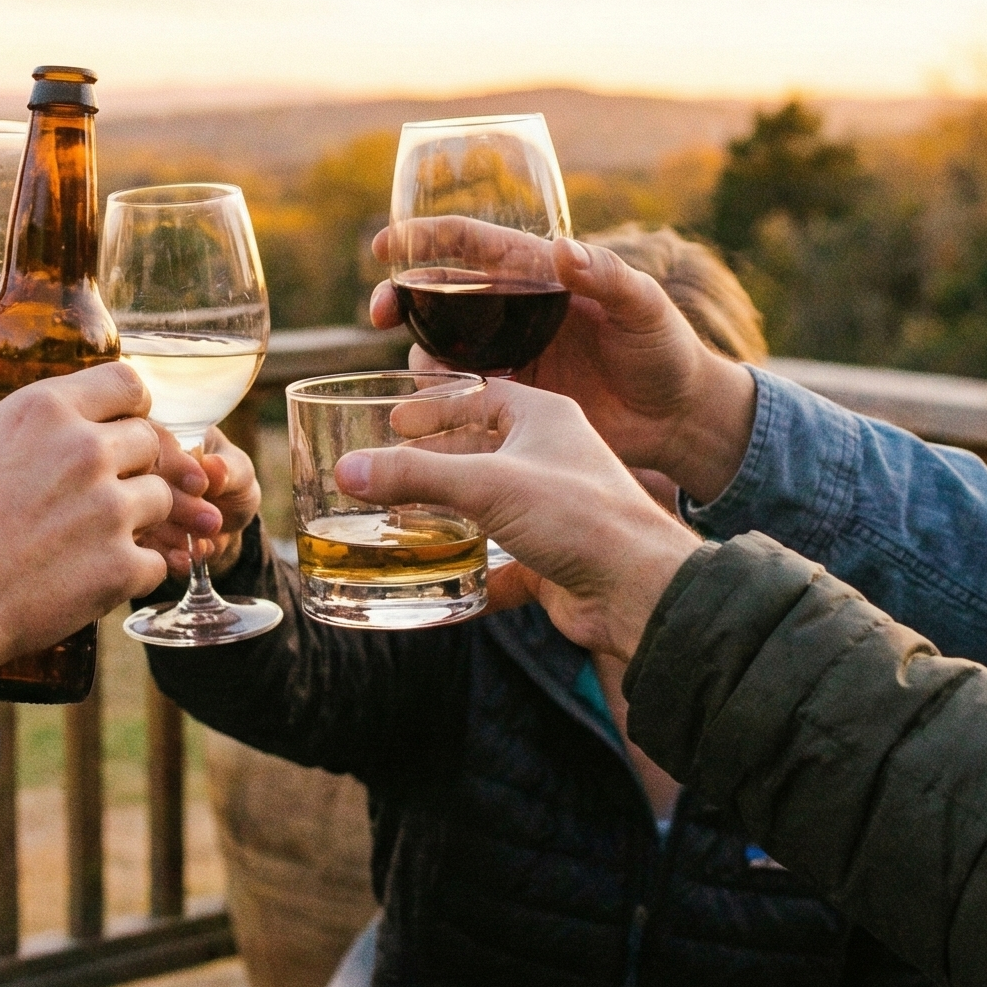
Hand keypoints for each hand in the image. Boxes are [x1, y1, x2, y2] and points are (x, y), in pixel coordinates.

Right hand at [0, 364, 223, 678]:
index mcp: (43, 411)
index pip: (125, 382)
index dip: (130, 403)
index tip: (124, 421)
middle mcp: (86, 451)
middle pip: (148, 441)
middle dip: (130, 464)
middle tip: (98, 493)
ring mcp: (110, 510)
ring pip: (159, 498)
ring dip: (135, 518)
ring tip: (92, 540)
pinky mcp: (122, 567)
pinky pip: (156, 560)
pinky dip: (133, 571)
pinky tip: (95, 579)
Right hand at [142, 431, 258, 575]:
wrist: (227, 527)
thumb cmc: (232, 484)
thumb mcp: (239, 472)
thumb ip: (229, 469)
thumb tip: (214, 467)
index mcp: (162, 437)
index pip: (154, 439)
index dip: (175, 464)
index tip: (202, 485)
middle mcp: (137, 466)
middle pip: (139, 481)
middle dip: (177, 505)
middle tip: (212, 521)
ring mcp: (130, 501)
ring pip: (134, 517)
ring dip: (170, 535)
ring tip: (202, 544)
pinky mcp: (132, 534)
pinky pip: (137, 547)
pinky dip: (163, 557)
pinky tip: (185, 561)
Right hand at [333, 378, 701, 661]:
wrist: (639, 591)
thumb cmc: (579, 517)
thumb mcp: (487, 484)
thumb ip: (414, 476)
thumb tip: (347, 470)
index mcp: (544, 419)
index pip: (482, 395)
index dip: (436, 405)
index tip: (393, 420)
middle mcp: (550, 459)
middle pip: (479, 452)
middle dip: (432, 464)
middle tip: (383, 472)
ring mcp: (552, 511)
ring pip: (487, 508)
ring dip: (446, 518)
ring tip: (393, 524)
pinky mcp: (550, 560)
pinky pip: (499, 563)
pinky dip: (468, 574)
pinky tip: (433, 585)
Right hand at [368, 230, 757, 502]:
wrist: (680, 418)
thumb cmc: (668, 349)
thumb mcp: (646, 305)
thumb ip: (608, 276)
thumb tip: (563, 249)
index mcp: (541, 275)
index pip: (474, 244)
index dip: (427, 238)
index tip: (385, 245)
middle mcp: (517, 311)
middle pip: (442, 295)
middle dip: (402, 298)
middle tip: (379, 314)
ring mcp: (511, 355)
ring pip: (443, 348)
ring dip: (418, 356)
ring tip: (418, 377)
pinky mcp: (513, 399)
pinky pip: (461, 395)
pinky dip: (438, 401)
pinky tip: (427, 415)